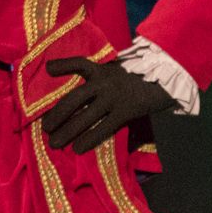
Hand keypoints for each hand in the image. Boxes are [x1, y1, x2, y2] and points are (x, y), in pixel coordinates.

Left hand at [41, 56, 176, 153]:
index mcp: (102, 70)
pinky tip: (78, 148)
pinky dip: (89, 139)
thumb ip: (97, 79)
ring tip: (55, 143)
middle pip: (74, 98)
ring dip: (67, 131)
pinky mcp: (125, 111)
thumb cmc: (135, 80)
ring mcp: (114, 97)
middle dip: (57, 115)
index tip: (48, 70)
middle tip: (46, 129)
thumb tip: (72, 89)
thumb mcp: (115, 72)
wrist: (165, 82)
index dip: (62, 66)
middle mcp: (105, 82)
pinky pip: (103, 128)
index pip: (79, 64)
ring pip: (85, 117)